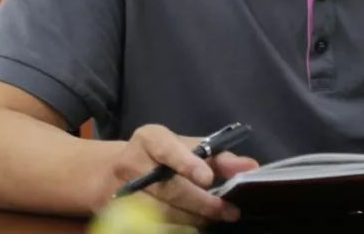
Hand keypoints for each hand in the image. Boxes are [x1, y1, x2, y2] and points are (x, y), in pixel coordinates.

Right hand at [102, 124, 258, 225]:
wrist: (112, 173)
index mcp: (149, 138)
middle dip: (202, 203)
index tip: (207, 179)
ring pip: (162, 213)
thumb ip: (219, 157)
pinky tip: (193, 226)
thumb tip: (251, 167)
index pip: (168, 149)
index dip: (187, 164)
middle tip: (229, 212)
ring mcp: (121, 191)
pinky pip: (152, 228)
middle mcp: (131, 162)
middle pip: (169, 189)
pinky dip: (177, 228)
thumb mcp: (186, 148)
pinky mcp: (118, 216)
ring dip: (193, 220)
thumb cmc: (160, 157)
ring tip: (215, 219)